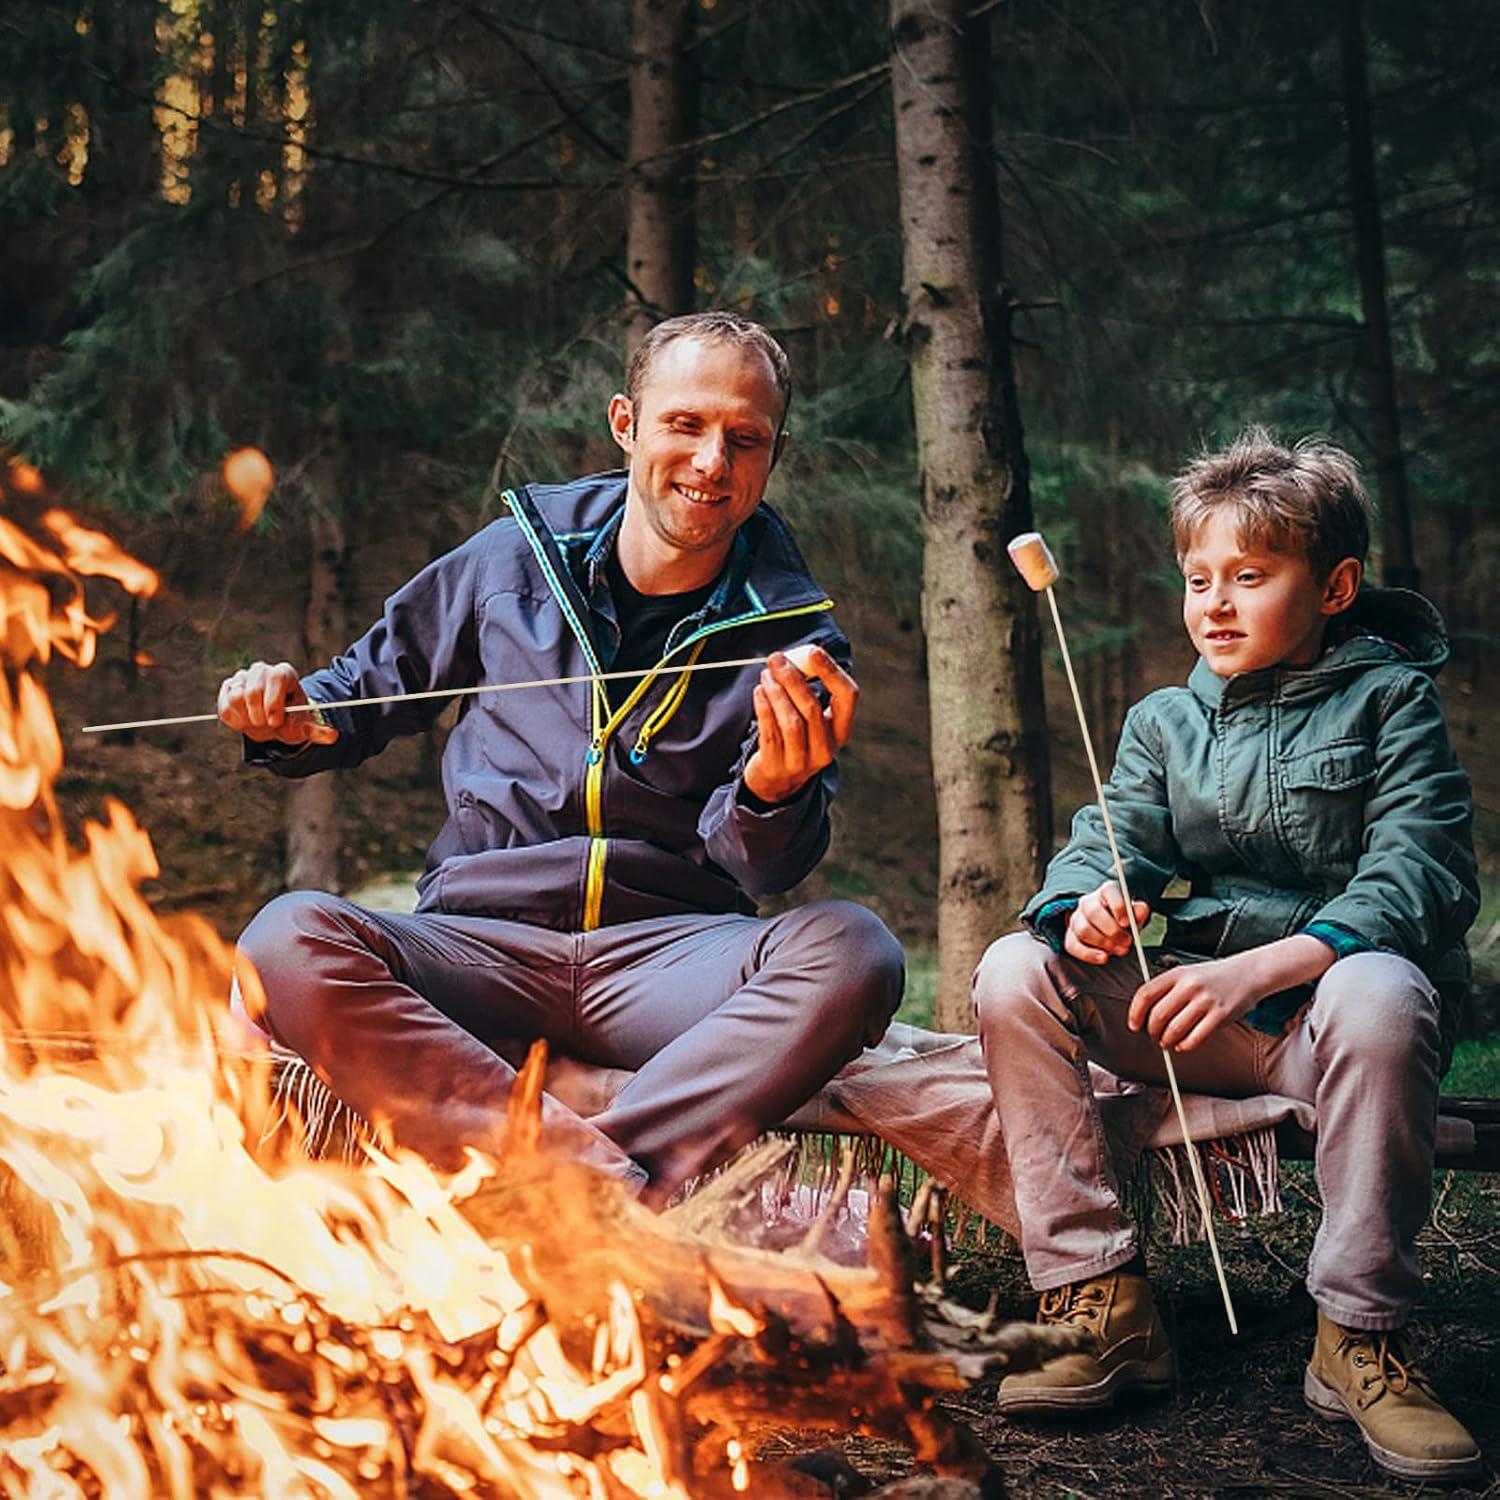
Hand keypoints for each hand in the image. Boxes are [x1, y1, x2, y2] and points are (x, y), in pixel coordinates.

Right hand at [217, 660, 337, 745]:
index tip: (276, 721)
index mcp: (284, 674)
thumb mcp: (304, 726)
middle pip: (252, 690)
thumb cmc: (291, 721)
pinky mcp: (228, 689)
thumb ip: (317, 731)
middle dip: (260, 715)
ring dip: (248, 718)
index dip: (273, 703)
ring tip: (259, 722)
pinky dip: (236, 720)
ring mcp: (242, 678)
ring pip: (236, 698)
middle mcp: (262, 670)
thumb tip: (333, 736)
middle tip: (268, 724)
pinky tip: (246, 721)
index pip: (275, 679)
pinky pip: (225, 706)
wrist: (273, 724)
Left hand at [743, 647, 856, 804]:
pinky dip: (764, 708)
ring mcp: (801, 761)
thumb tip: (796, 656)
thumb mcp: (812, 720)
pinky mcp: (777, 765)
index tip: (814, 651)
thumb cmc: (796, 739)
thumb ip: (808, 690)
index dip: (831, 671)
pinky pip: (770, 732)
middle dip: (793, 679)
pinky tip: (759, 692)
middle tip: (777, 659)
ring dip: (776, 692)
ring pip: (791, 721)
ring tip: (766, 675)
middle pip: (812, 708)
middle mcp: (825, 748)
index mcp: (840, 731)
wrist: (777, 782)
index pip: (847, 696)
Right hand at [1064, 880, 1149, 963]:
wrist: (1110, 931)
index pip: (1108, 890)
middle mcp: (1088, 902)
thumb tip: (1141, 909)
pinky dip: (1089, 954)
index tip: (1127, 922)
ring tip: (1121, 950)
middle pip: (1093, 912)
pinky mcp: (1070, 937)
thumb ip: (1139, 912)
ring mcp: (1076, 919)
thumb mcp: (1134, 916)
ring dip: (1104, 943)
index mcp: (1106, 892)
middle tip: (1127, 941)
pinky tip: (1104, 958)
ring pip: (1083, 930)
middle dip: (1112, 930)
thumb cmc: (1123, 921)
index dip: (1117, 906)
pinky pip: (1073, 946)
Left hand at [1128, 952, 1264, 1051]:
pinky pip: (1195, 1037)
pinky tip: (1183, 1045)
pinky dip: (1184, 1046)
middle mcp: (1189, 985)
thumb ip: (1167, 989)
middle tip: (1154, 1037)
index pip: (1145, 994)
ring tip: (1167, 1042)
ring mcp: (1206, 1000)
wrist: (1248, 973)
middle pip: (1158, 1015)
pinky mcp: (1221, 1015)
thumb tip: (1144, 1015)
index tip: (1134, 1025)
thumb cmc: (1213, 977)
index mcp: (1176, 974)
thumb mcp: (1187, 974)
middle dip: (1152, 1031)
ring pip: (1175, 1029)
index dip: (1135, 1013)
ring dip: (1166, 1041)